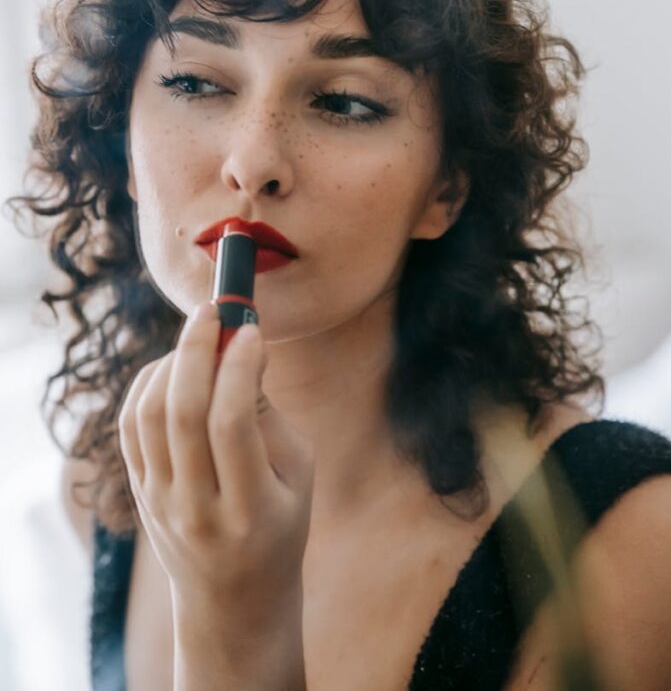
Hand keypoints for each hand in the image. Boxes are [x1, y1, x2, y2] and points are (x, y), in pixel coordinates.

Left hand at [117, 301, 315, 636]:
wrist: (232, 600)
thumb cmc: (279, 527)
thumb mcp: (299, 475)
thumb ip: (268, 414)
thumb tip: (241, 345)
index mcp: (250, 509)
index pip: (231, 424)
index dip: (239, 366)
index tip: (251, 330)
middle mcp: (196, 508)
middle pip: (181, 412)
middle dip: (196, 348)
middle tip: (214, 310)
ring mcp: (159, 502)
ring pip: (148, 414)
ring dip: (172, 361)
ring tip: (200, 336)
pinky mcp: (138, 492)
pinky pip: (131, 424)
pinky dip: (148, 382)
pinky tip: (174, 364)